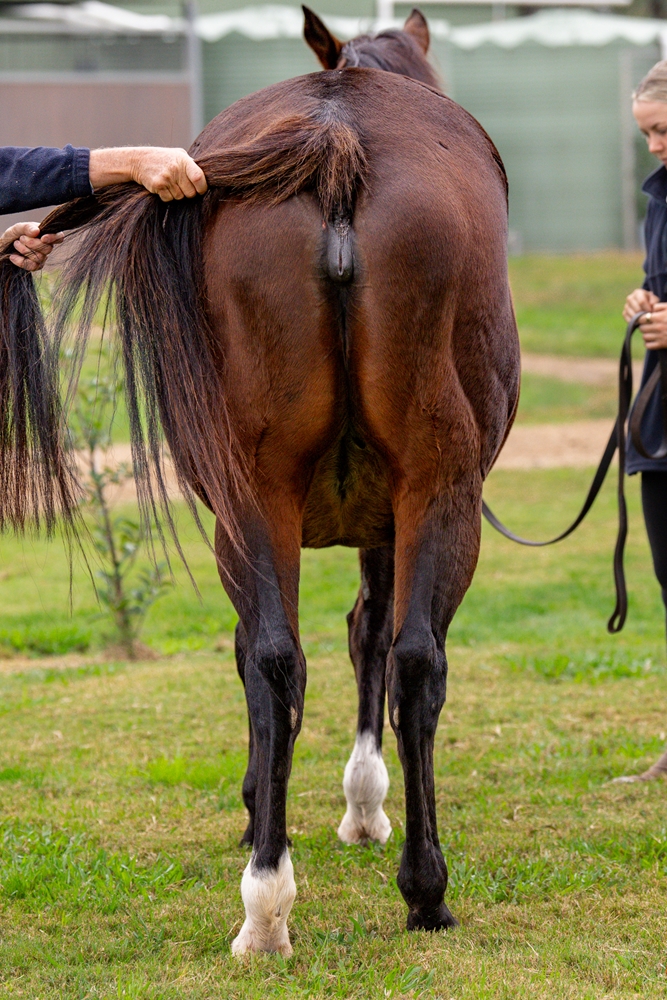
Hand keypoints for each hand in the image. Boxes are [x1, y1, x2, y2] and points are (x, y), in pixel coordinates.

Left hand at [1, 222, 63, 271]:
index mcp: (45, 234)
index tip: (43, 238)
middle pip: (48, 249)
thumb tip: (36, 231)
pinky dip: (20, 261)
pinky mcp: (36, 266)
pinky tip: (13, 256)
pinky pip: (32, 266)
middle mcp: (46, 246)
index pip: (59, 237)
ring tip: (16, 244)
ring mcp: (42, 257)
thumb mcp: (18, 228)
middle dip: (32, 244)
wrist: (4, 247)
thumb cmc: (13, 235)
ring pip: (39, 258)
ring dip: (24, 250)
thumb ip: (27, 227)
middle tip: (21, 238)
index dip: (54, 238)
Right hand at [89, 147, 206, 201]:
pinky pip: (169, 199)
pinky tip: (162, 187)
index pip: (199, 178)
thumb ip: (191, 165)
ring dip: (176, 194)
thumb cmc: (163, 159)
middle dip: (188, 193)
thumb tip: (207, 177)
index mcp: (184, 160)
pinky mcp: (158, 185)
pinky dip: (166, 196)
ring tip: (169, 183)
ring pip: (179, 197)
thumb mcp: (178, 155)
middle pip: (190, 193)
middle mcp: (176, 169)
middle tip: (181, 186)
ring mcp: (167, 177)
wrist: (139, 160)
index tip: (200, 190)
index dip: (202, 188)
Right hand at [623, 288, 657, 322]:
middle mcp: (630, 298)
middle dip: (644, 314)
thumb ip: (654, 301)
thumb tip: (651, 304)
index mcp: (637, 292)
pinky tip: (640, 321)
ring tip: (645, 319)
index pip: (641, 301)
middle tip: (648, 317)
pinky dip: (634, 322)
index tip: (651, 312)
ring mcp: (626, 306)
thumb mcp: (654, 299)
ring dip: (640, 319)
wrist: (643, 304)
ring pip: (633, 315)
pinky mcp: (624, 313)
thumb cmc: (650, 301)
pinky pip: (628, 319)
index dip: (647, 308)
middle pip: (637, 309)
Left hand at [639, 302, 666, 349]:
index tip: (646, 318)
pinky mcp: (662, 344)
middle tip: (649, 325)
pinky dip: (649, 343)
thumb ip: (659, 306)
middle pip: (642, 328)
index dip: (642, 318)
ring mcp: (659, 336)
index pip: (641, 318)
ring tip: (651, 332)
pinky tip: (653, 340)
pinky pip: (648, 345)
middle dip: (644, 326)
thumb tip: (651, 309)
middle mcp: (657, 327)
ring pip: (644, 337)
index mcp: (658, 317)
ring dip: (646, 334)